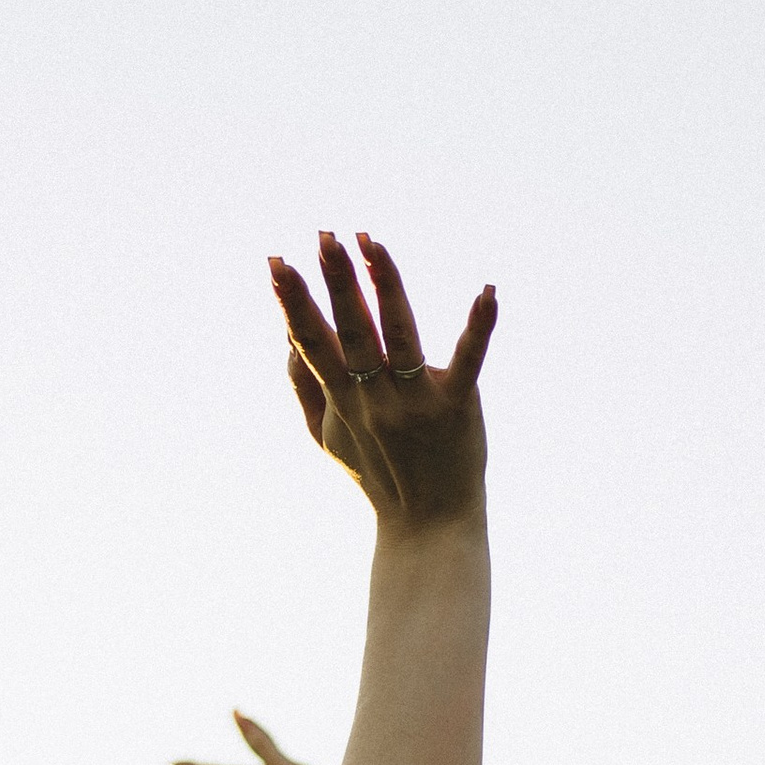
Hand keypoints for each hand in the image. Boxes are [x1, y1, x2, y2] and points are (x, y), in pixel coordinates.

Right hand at [267, 231, 494, 533]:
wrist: (427, 527)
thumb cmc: (377, 475)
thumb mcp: (327, 438)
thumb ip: (304, 387)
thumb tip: (287, 334)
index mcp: (342, 401)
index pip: (312, 343)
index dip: (293, 304)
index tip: (276, 263)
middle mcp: (374, 398)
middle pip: (352, 331)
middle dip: (336, 283)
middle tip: (324, 237)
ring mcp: (415, 402)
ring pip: (398, 334)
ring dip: (384, 285)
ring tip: (370, 241)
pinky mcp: (457, 406)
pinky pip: (468, 360)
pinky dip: (479, 326)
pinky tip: (488, 290)